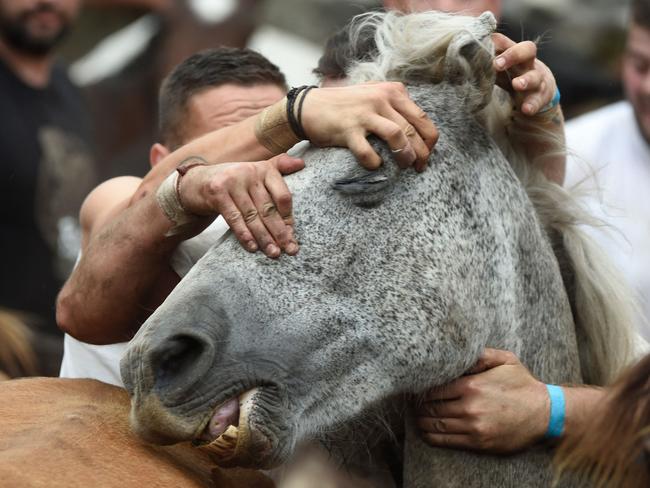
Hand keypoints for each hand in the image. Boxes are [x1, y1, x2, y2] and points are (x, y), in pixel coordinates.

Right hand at [178, 154, 303, 257]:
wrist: (197, 182)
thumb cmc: (234, 182)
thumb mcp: (256, 171)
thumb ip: (279, 167)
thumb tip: (302, 164)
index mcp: (264, 169)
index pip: (282, 196)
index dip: (288, 217)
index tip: (293, 235)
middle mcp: (250, 172)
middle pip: (269, 208)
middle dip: (280, 232)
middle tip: (290, 250)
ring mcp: (232, 182)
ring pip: (252, 216)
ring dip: (264, 238)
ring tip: (274, 253)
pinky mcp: (217, 192)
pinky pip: (234, 218)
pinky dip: (244, 235)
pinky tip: (253, 247)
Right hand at [301, 82, 438, 171]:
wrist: (309, 107)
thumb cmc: (345, 105)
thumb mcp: (374, 95)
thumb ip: (395, 106)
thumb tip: (418, 129)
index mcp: (393, 91)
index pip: (422, 118)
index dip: (429, 141)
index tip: (426, 154)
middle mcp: (381, 99)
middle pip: (413, 130)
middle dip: (421, 153)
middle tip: (419, 167)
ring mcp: (365, 113)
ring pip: (398, 137)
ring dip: (405, 156)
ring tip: (404, 167)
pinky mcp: (349, 129)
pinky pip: (369, 152)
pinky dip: (375, 163)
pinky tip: (375, 165)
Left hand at [415, 348, 548, 453]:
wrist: (545, 414)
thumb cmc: (522, 384)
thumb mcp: (504, 360)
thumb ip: (479, 354)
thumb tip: (456, 351)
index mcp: (471, 386)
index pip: (433, 389)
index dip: (420, 389)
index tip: (414, 388)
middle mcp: (469, 407)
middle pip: (431, 408)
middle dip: (418, 406)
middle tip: (411, 403)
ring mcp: (473, 427)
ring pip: (435, 426)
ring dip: (421, 422)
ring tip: (416, 416)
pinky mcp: (478, 443)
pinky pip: (446, 441)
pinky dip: (431, 437)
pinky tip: (425, 431)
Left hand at [492, 34, 557, 115]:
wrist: (541, 90)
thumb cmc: (514, 74)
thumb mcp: (503, 65)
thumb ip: (489, 58)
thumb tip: (470, 48)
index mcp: (518, 54)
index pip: (511, 42)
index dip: (501, 44)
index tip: (488, 48)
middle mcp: (529, 64)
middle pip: (528, 51)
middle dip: (513, 56)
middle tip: (497, 64)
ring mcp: (538, 80)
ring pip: (535, 77)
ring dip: (526, 80)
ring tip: (517, 84)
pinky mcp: (541, 97)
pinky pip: (538, 101)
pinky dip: (532, 105)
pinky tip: (526, 109)